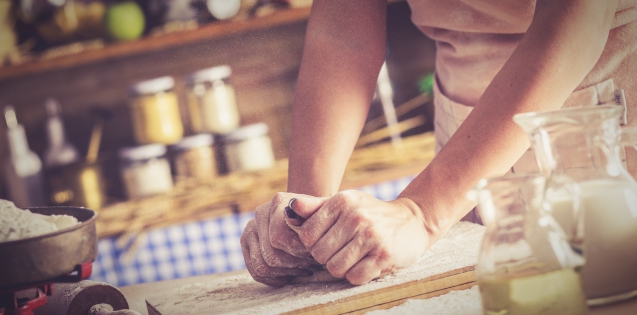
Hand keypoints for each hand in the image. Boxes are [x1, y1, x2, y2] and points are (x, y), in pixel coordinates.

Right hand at [240, 193, 325, 286]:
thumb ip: (315, 211)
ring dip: (285, 272)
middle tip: (311, 265)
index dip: (298, 252)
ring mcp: (250, 228)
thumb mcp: (322, 211)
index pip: (279, 237)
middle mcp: (259, 214)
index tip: (314, 255)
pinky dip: (273, 278)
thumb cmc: (317, 215)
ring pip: (261, 266)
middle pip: (270, 255)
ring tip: (302, 269)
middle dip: (294, 264)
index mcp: (277, 202)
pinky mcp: (246, 243)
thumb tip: (296, 216)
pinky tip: (289, 275)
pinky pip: (255, 271)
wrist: (306, 213)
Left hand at [294, 190, 430, 284]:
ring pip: (334, 268)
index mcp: (342, 201)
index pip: (307, 234)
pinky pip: (354, 277)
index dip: (312, 243)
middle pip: (319, 254)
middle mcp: (356, 217)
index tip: (326, 240)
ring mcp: (371, 237)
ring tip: (352, 257)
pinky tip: (364, 263)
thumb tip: (290, 207)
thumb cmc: (369, 213)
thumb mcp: (344, 203)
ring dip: (341, 268)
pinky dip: (356, 275)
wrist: (411, 221)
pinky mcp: (384, 256)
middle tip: (341, 250)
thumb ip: (315, 206)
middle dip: (326, 257)